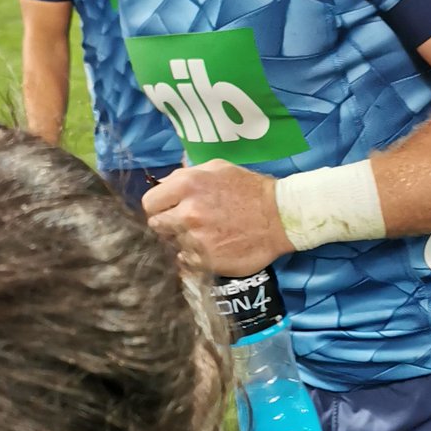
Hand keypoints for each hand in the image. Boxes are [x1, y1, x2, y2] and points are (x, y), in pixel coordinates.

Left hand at [142, 159, 293, 277]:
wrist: (280, 217)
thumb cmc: (249, 189)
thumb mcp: (217, 168)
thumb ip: (186, 174)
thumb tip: (161, 183)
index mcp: (187, 185)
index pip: (149, 203)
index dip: (158, 207)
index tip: (168, 210)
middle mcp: (188, 213)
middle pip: (156, 226)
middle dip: (168, 225)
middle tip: (186, 224)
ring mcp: (196, 240)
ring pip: (171, 245)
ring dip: (183, 242)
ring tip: (203, 236)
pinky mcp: (206, 262)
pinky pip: (186, 262)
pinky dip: (194, 258)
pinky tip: (210, 249)